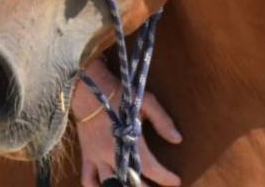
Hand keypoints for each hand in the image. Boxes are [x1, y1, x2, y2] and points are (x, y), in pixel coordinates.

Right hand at [72, 60, 182, 185]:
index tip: (176, 181)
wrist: (89, 88)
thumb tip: (177, 139)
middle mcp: (114, 155)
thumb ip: (162, 121)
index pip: (153, 170)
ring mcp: (98, 157)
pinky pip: (88, 178)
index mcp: (131, 143)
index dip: (167, 178)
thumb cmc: (119, 93)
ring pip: (111, 185)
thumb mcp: (145, 101)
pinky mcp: (87, 154)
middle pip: (133, 183)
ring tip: (132, 186)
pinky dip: (95, 186)